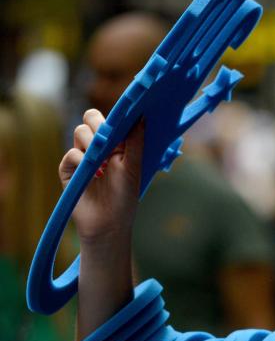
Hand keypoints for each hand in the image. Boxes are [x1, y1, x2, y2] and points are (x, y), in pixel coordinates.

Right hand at [59, 109, 143, 246]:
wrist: (109, 224)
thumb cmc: (125, 197)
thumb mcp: (134, 167)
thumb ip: (135, 141)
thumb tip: (140, 116)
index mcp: (115, 145)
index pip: (109, 120)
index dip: (114, 118)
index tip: (121, 125)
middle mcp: (97, 147)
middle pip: (90, 119)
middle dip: (99, 125)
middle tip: (108, 140)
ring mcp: (81, 157)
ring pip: (80, 132)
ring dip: (92, 142)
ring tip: (103, 162)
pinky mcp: (68, 170)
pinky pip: (71, 153)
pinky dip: (81, 159)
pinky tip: (93, 172)